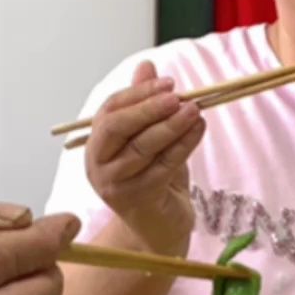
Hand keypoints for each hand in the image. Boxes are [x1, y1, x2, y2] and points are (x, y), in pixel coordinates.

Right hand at [85, 61, 204, 251]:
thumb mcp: (149, 139)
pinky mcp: (137, 198)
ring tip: (195, 109)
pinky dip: (184, 144)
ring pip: (143, 146)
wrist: (160, 228)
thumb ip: (144, 104)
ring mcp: (115, 184)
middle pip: (117, 127)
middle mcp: (98, 165)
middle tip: (178, 95)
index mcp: (96, 146)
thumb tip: (146, 65)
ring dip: (171, 125)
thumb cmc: (154, 180)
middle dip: (148, 107)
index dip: (138, 94)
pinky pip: (163, 165)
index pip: (110, 111)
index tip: (168, 82)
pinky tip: (198, 129)